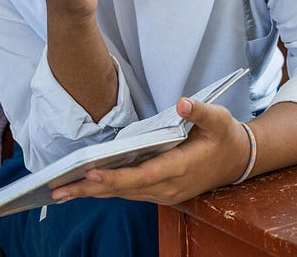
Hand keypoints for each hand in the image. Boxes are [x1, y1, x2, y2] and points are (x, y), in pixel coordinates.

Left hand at [50, 98, 251, 204]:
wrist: (239, 160)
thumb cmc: (226, 137)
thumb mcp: (219, 118)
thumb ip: (200, 110)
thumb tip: (182, 102)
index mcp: (180, 168)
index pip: (141, 176)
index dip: (115, 176)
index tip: (89, 173)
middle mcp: (169, 187)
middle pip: (124, 190)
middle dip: (90, 189)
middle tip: (57, 189)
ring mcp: (165, 193)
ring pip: (124, 194)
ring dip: (94, 193)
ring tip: (62, 190)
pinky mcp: (161, 192)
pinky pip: (130, 193)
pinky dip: (107, 190)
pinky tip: (87, 186)